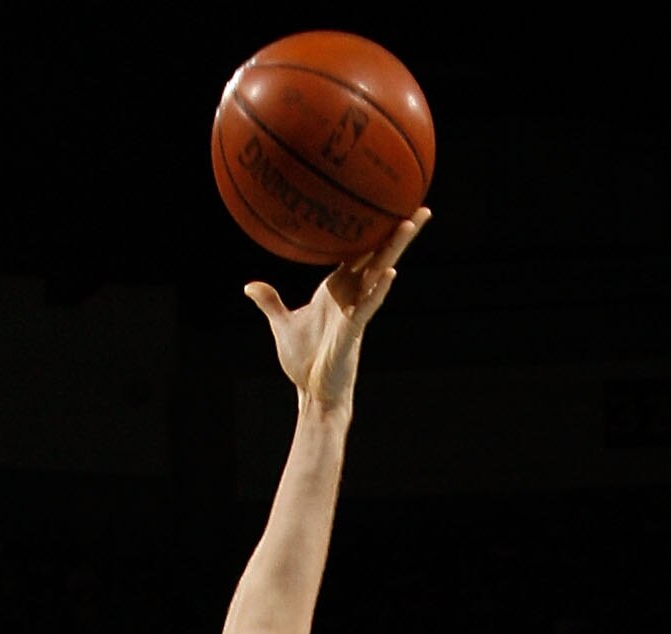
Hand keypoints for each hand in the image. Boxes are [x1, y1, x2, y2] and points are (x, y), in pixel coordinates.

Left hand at [245, 209, 428, 413]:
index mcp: (338, 289)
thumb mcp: (283, 325)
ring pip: (380, 274)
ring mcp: (356, 311)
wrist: (312, 394)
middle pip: (380, 255)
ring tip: (410, 224)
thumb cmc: (303, 362)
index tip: (388, 203)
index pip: (361, 252)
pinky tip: (390, 273)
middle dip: (399, 231)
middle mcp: (352, 295)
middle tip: (420, 204)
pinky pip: (368, 307)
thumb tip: (249, 286)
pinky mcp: (353, 332)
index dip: (374, 229)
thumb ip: (270, 302)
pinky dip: (379, 290)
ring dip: (394, 250)